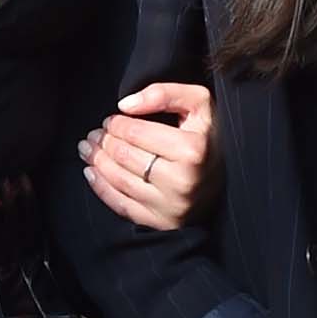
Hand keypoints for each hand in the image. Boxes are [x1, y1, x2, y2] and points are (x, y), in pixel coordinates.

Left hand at [79, 80, 218, 232]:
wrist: (229, 179)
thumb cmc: (208, 138)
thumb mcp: (199, 104)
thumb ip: (164, 93)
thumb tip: (126, 104)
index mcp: (192, 150)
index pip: (137, 133)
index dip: (116, 124)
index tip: (110, 121)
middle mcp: (182, 181)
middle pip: (126, 157)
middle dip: (103, 142)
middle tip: (94, 134)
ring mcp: (171, 206)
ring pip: (120, 181)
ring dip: (96, 162)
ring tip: (87, 149)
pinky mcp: (162, 223)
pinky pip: (122, 206)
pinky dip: (101, 188)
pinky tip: (91, 173)